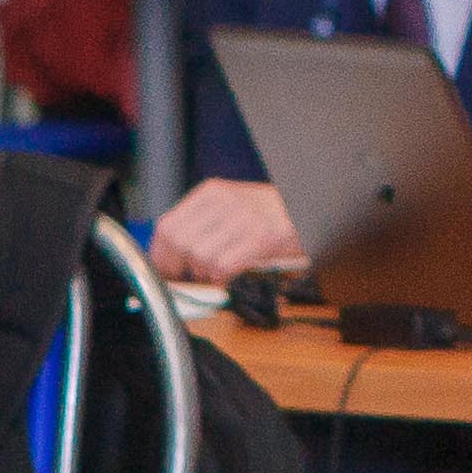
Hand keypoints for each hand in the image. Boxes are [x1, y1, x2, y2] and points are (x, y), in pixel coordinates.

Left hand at [147, 176, 301, 289]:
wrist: (310, 208)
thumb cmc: (271, 215)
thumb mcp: (231, 208)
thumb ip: (202, 227)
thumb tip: (173, 259)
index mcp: (212, 192)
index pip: (166, 226)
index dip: (161, 256)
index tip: (165, 272)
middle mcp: (224, 200)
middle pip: (178, 243)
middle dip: (180, 268)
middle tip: (192, 279)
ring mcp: (243, 217)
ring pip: (199, 257)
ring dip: (207, 274)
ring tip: (221, 273)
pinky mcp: (262, 236)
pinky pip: (224, 265)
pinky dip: (223, 278)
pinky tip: (233, 275)